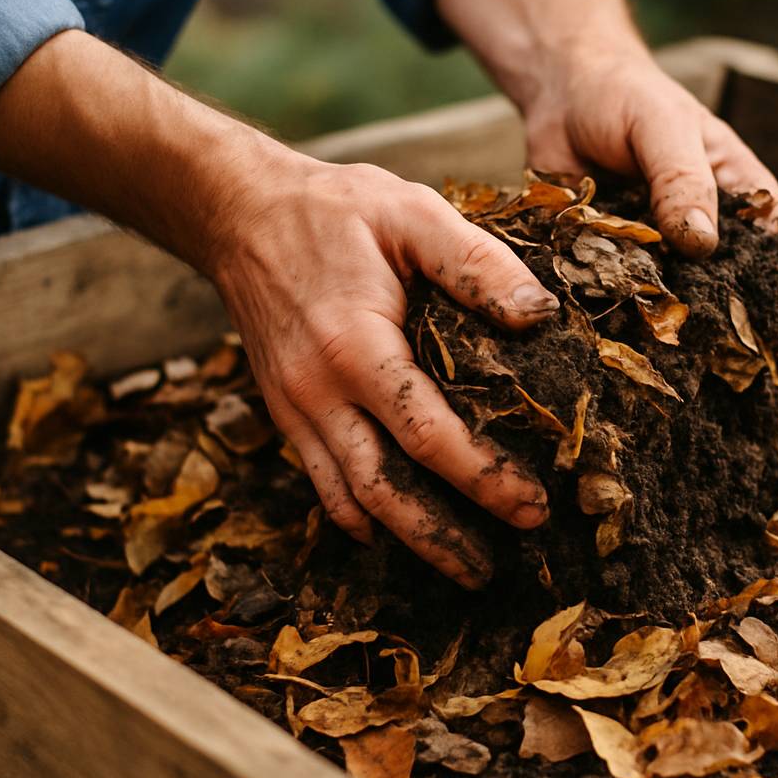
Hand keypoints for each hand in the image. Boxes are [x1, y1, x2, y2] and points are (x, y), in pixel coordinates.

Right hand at [206, 149, 559, 586]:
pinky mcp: (284, 414)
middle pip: (383, 492)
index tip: (533, 505)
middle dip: (444, 539)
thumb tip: (540, 316)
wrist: (238, 212)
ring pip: (349, 501)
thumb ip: (477, 263)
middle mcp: (317, 392)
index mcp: (355, 345)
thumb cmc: (334, 209)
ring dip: (406, 542)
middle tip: (499, 567)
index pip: (427, 435)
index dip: (483, 478)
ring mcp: (294, 410)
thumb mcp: (412, 212)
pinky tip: (396, 534)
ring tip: (462, 568)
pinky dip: (359, 517)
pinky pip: (321, 484)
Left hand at [435, 0, 777, 375]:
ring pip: (682, 321)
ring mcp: (661, 263)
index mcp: (744, 203)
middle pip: (742, 308)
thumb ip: (681, 179)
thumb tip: (702, 243)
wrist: (563, 94)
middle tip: (750, 405)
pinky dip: (627, 342)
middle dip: (750, 355)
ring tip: (691, 407)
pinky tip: (625, 376)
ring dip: (687, 360)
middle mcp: (709, 243)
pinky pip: (623, 314)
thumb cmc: (628, 99)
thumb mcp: (662, 126)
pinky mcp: (612, 274)